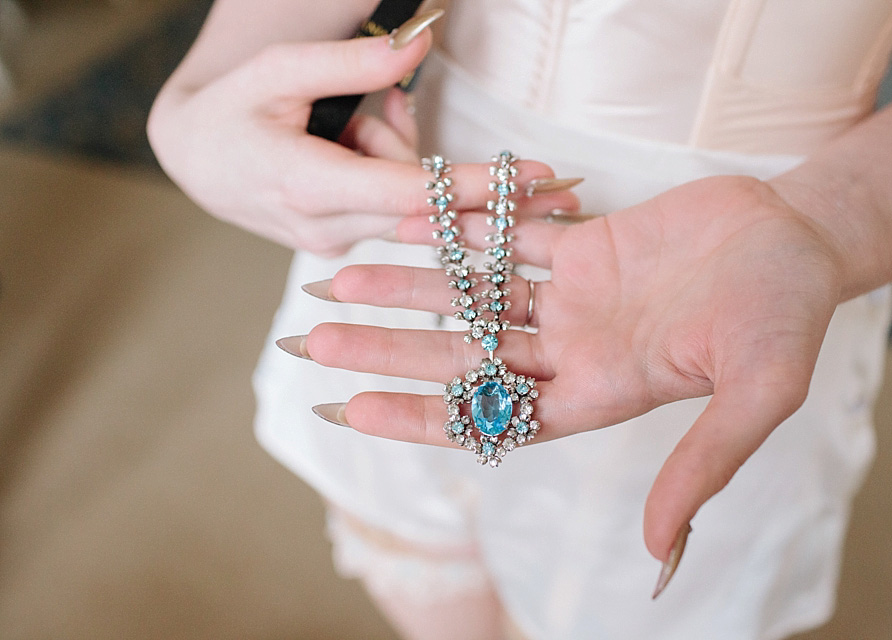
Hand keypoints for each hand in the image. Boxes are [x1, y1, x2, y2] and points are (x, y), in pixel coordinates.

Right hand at [148, 21, 575, 255]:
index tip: (534, 177)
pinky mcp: (339, 243)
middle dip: (466, 178)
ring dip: (401, 155)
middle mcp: (325, 228)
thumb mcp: (278, 70)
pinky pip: (392, 208)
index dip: (475, 188)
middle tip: (532, 171)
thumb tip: (419, 45)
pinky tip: (358, 138)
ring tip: (355, 115)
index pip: (411, 195)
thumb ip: (349, 65)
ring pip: (409, 205)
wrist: (194, 160)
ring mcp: (332, 242)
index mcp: (307, 187)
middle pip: (424, 206)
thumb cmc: (232, 109)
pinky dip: (390, 170)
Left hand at [299, 175, 844, 561]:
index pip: (493, 417)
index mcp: (601, 394)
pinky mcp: (584, 244)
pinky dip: (463, 225)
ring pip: (475, 293)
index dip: (421, 418)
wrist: (799, 237)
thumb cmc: (787, 318)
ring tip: (341, 275)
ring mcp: (575, 296)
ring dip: (410, 286)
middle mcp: (575, 350)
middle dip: (392, 349)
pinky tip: (411, 216)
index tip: (352, 410)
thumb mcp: (755, 396)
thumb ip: (703, 466)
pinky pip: (509, 234)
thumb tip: (660, 556)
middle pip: (465, 357)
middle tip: (316, 339)